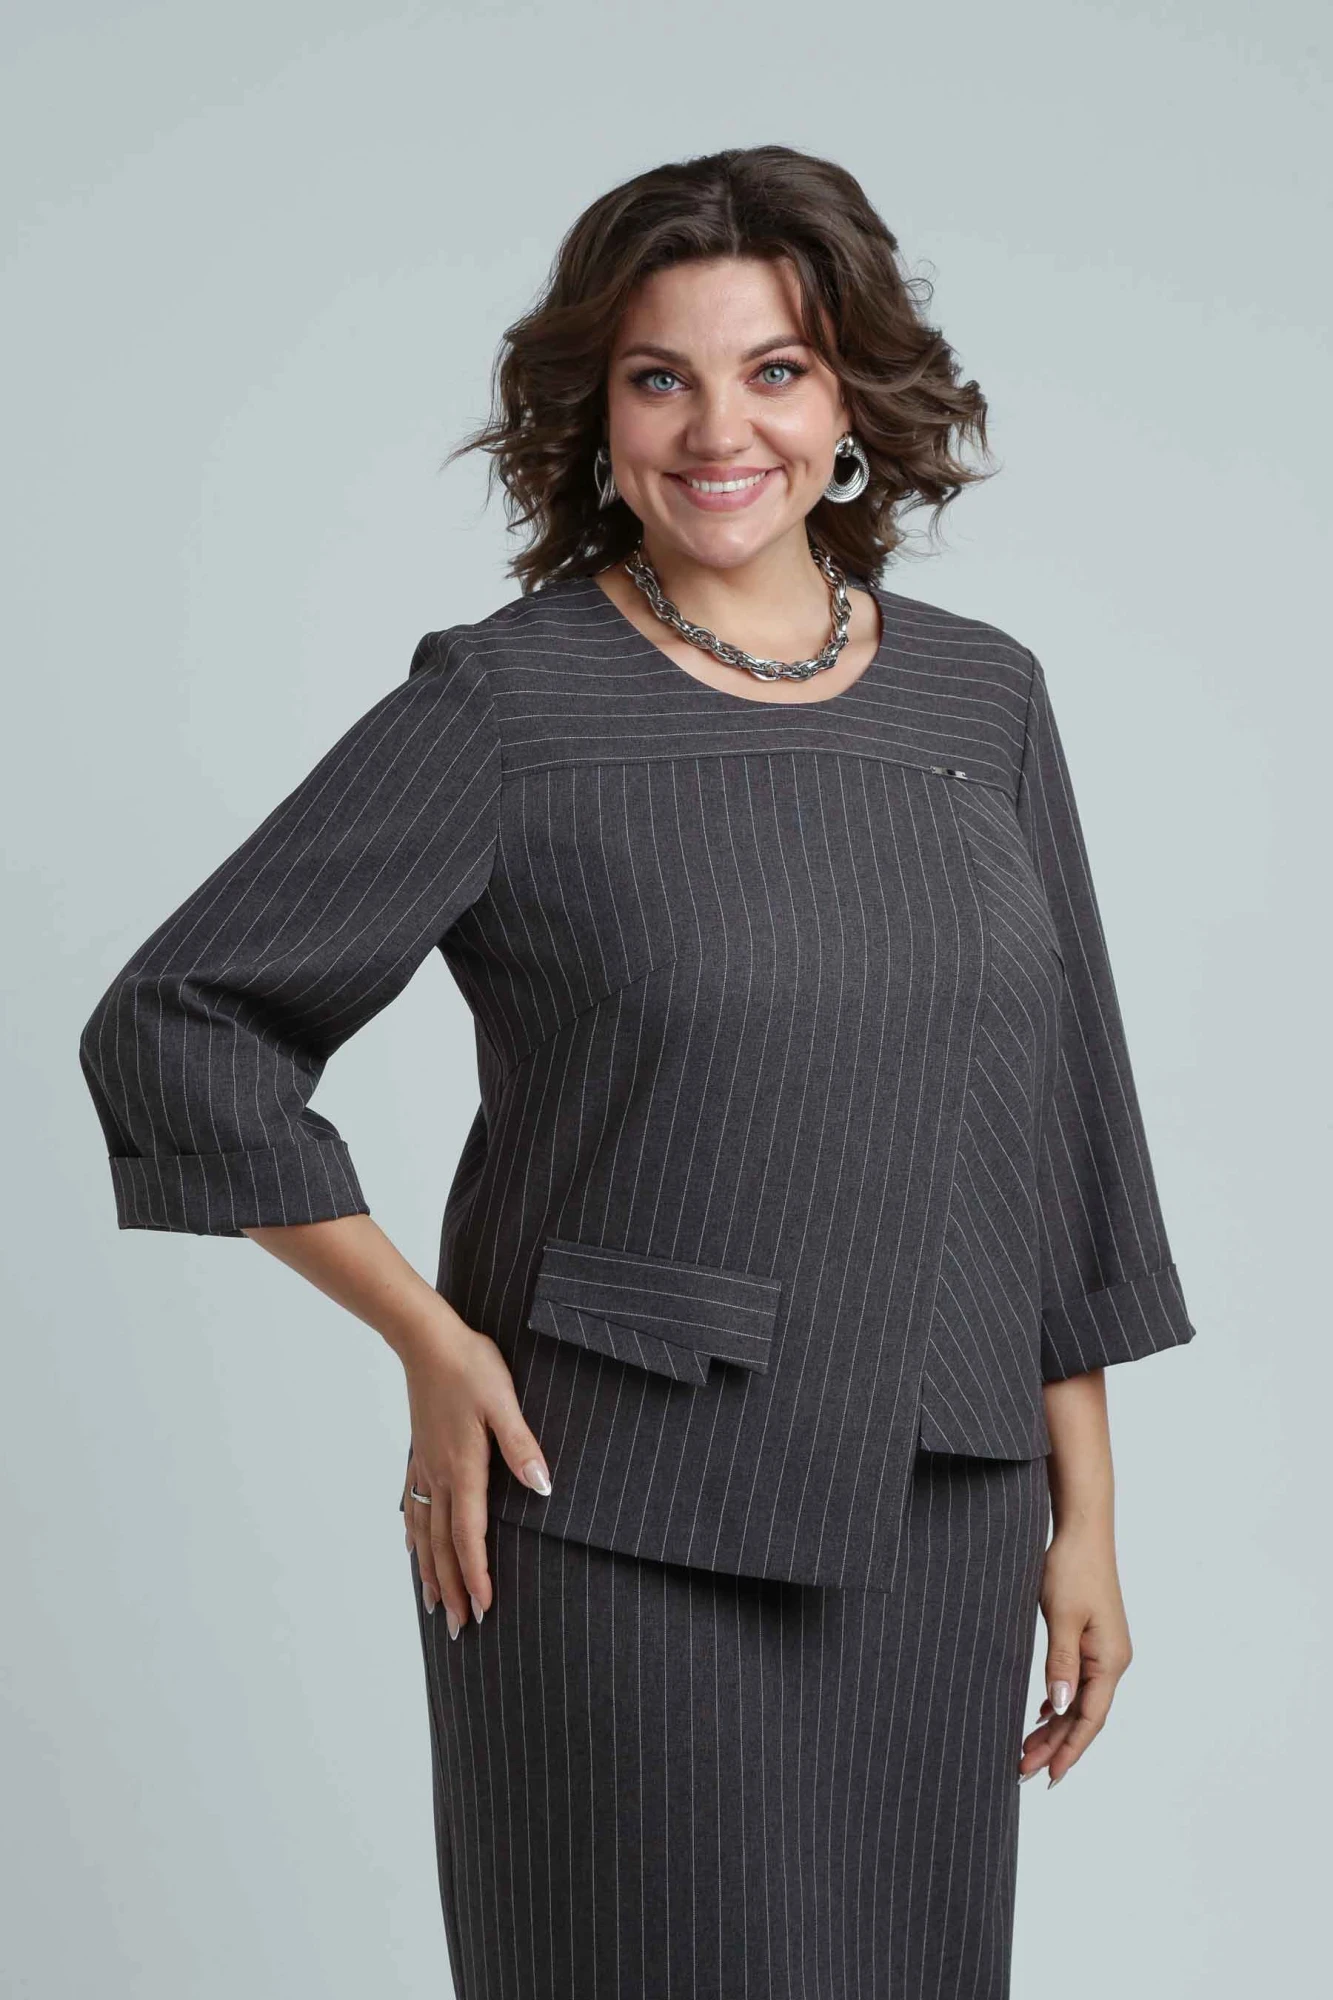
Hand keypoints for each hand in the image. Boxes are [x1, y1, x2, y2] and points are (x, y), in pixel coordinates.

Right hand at [400, 1315, 551, 1634]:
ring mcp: (425, 1466)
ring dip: (430, 1571)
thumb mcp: (504, 1401)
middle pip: (443, 1546)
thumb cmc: (470, 1366)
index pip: (469, 1536)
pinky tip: (412, 1546)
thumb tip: (542, 1487)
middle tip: (460, 1628)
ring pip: (424, 1531)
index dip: (477, 1575)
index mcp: (464, 1468)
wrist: (426, 1339)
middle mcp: (439, 1475)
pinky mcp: (419, 1452)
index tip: (484, 1609)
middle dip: (453, 1589)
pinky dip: (413, 1534)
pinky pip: (412, 1505)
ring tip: (433, 1604)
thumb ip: (521, 1446)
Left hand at [1018, 1524, 1132, 1786]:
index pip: (1089, 1718)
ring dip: (1054, 1726)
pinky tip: (1042, 1713)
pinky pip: (1078, 1682)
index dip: (1069, 1750)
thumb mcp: (1061, 1617)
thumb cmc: (1072, 1568)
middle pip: (1083, 1715)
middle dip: (1054, 1745)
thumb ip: (1061, 1664)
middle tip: (1022, 1769)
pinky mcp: (1093, 1639)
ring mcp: (1104, 1650)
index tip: (1049, 1776)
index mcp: (1110, 1660)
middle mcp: (1112, 1660)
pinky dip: (1058, 1702)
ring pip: (1078, 1700)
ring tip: (1025, 1750)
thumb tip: (1058, 1708)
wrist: (1083, 1531)